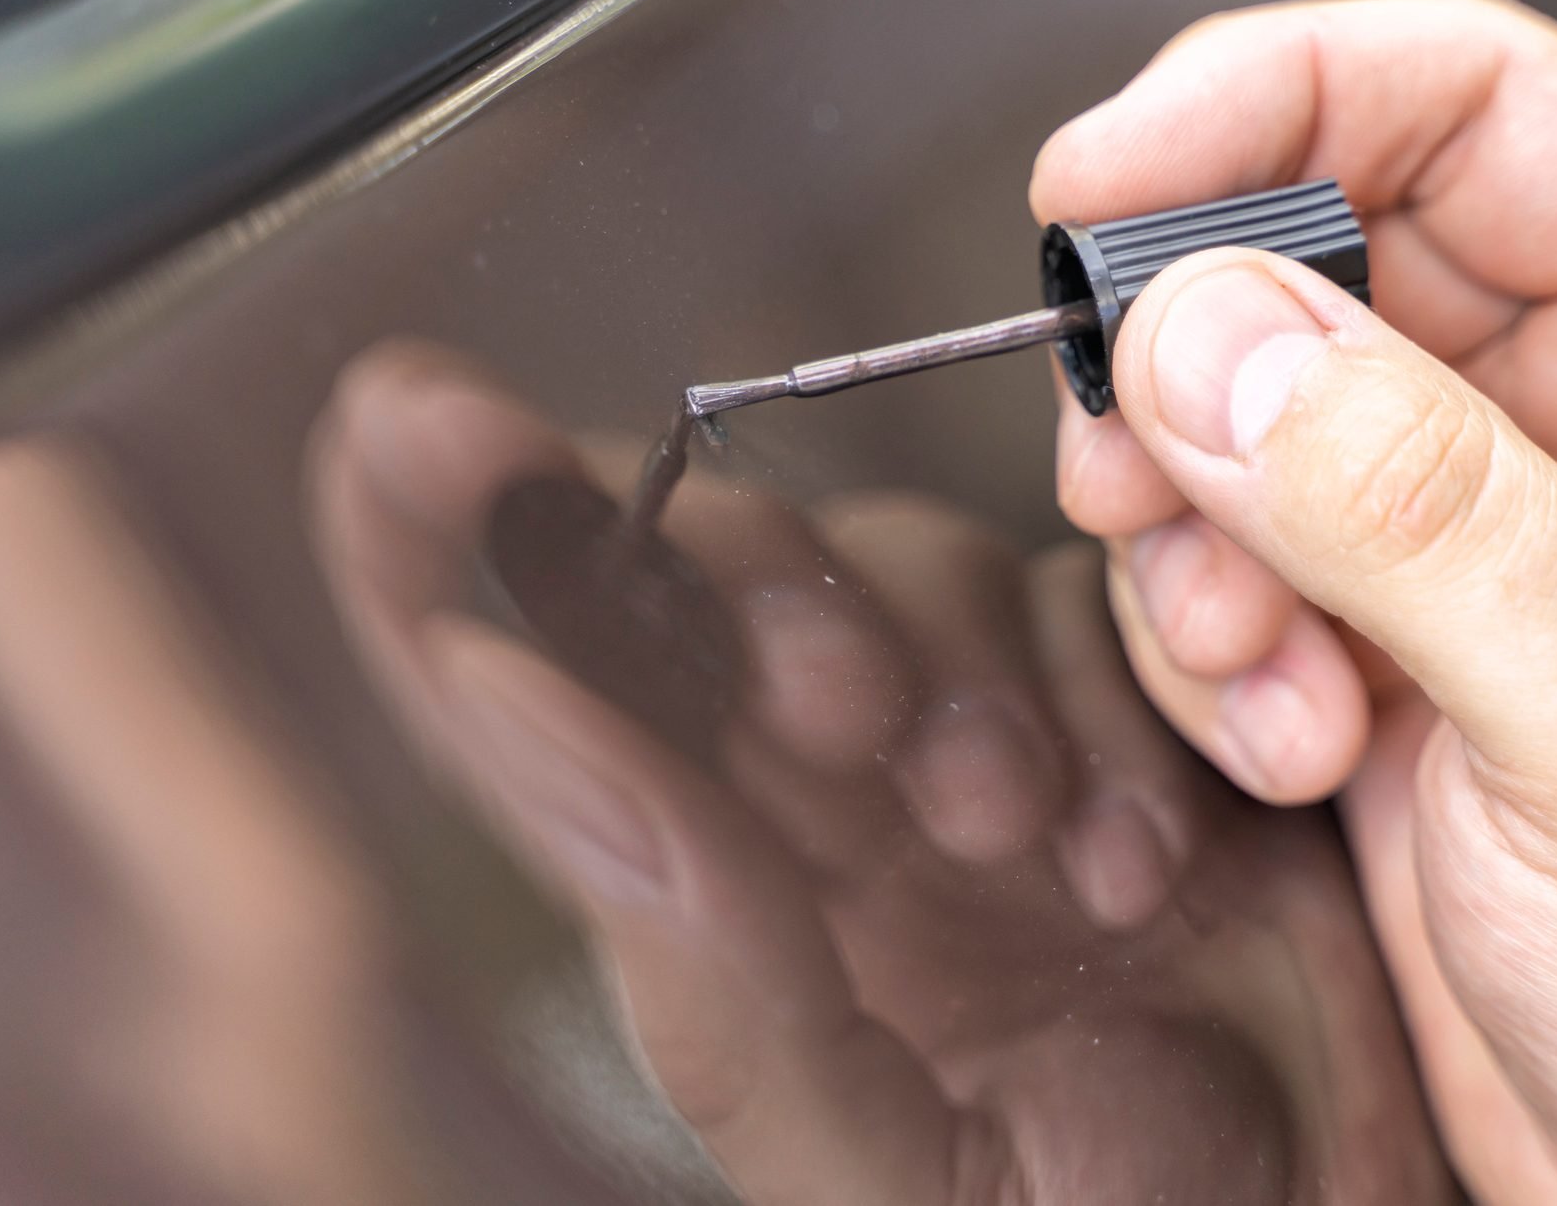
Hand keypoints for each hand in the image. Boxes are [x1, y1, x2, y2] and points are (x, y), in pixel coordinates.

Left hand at [306, 343, 1451, 1203]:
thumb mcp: (868, 1154)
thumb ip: (692, 945)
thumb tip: (491, 684)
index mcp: (702, 892)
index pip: (515, 674)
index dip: (436, 532)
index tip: (418, 423)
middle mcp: (813, 798)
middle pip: (711, 572)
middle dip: (752, 588)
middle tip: (832, 710)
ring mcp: (967, 743)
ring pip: (903, 559)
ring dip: (953, 664)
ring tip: (1011, 831)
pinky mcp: (1122, 713)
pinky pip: (1085, 601)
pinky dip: (1108, 693)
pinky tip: (1138, 850)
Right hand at [1032, 0, 1556, 1202]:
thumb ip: (1420, 511)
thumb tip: (1208, 333)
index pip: (1476, 104)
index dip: (1273, 101)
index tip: (1102, 182)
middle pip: (1319, 248)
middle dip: (1193, 353)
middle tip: (1133, 456)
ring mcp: (1472, 542)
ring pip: (1237, 412)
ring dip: (1190, 529)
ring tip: (1262, 665)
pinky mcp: (1382, 651)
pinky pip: (1219, 564)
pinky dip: (1201, 644)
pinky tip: (1289, 744)